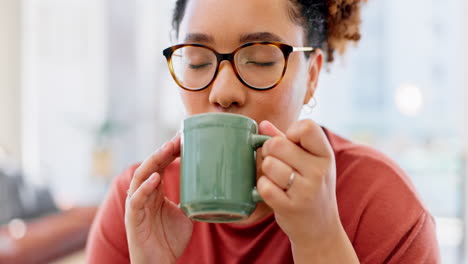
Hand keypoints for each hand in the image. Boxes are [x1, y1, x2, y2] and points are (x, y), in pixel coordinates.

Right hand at [125, 134, 192, 263]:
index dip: (170, 151)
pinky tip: (156, 178)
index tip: (184, 137)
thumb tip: (213, 184)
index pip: (160, 165)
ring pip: (141, 177)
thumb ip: (193, 198)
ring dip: (154, 162)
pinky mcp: (133, 219)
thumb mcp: (186, 213)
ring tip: (167, 149)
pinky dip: (145, 188)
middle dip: (163, 150)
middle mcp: (144, 194)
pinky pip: (136, 200)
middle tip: (179, 138)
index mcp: (155, 191)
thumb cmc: (169, 240)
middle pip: (151, 166)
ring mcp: (137, 205)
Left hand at [258, 120, 357, 262]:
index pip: (306, 126)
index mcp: (325, 154)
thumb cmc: (311, 188)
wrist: (320, 229)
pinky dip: (263, 187)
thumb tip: (263, 125)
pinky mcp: (290, 207)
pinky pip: (264, 186)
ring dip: (266, 170)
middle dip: (269, 150)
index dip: (290, 132)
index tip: (290, 143)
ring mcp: (306, 190)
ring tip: (277, 178)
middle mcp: (319, 171)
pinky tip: (273, 191)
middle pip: (277, 144)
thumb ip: (285, 140)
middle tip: (275, 160)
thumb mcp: (308, 162)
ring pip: (268, 164)